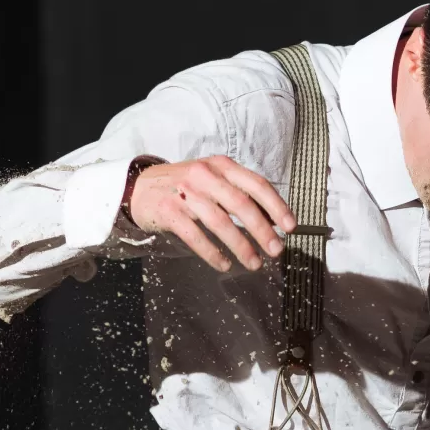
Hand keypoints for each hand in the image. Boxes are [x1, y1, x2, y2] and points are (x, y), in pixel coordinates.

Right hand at [127, 155, 294, 272]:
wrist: (139, 186)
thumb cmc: (184, 186)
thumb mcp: (213, 179)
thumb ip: (239, 193)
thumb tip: (273, 219)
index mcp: (221, 166)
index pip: (256, 184)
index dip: (277, 206)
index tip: (290, 226)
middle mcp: (204, 175)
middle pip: (241, 204)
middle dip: (262, 230)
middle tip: (276, 250)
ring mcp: (185, 193)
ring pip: (220, 222)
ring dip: (241, 246)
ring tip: (254, 263)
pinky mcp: (168, 211)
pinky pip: (195, 236)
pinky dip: (213, 252)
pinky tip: (224, 263)